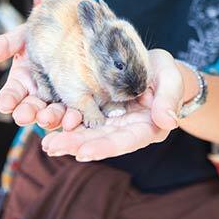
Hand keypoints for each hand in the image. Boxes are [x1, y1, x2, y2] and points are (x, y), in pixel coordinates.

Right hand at [0, 25, 82, 130]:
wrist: (73, 28)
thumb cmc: (44, 33)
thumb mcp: (24, 37)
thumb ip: (4, 45)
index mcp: (21, 83)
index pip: (9, 96)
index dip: (6, 101)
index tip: (5, 104)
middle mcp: (37, 96)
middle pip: (29, 110)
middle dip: (27, 114)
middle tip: (25, 115)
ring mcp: (57, 101)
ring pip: (51, 116)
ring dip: (50, 120)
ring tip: (50, 118)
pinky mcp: (78, 102)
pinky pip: (74, 115)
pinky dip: (73, 119)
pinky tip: (75, 119)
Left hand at [41, 49, 183, 160]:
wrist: (154, 65)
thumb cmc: (166, 72)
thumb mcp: (172, 79)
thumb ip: (169, 98)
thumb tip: (167, 122)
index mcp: (146, 127)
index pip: (126, 141)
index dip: (105, 147)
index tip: (84, 153)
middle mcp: (125, 129)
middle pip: (101, 141)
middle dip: (77, 145)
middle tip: (52, 147)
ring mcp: (111, 121)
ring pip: (88, 133)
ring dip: (67, 139)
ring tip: (46, 143)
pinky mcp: (99, 110)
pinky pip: (82, 118)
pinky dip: (65, 122)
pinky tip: (47, 124)